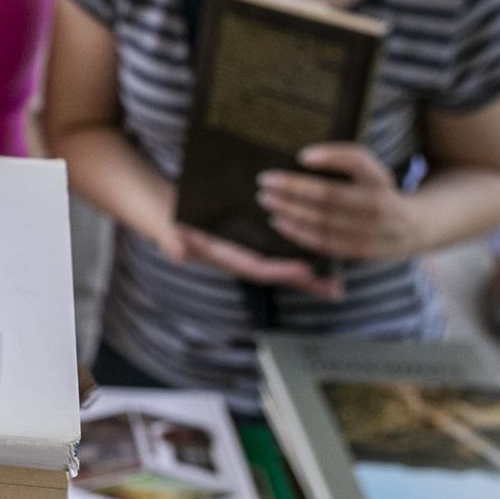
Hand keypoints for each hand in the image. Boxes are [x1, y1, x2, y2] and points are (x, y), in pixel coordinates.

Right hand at [177, 227, 344, 300]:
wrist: (163, 209)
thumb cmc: (164, 218)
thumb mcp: (167, 227)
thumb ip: (173, 240)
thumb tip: (179, 253)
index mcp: (223, 256)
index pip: (257, 267)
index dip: (282, 271)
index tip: (307, 271)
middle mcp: (237, 256)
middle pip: (276, 271)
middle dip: (305, 281)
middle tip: (336, 289)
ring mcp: (243, 248)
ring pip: (280, 260)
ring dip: (307, 267)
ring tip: (336, 276)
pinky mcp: (248, 237)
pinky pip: (275, 246)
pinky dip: (297, 246)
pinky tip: (319, 242)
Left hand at [255, 144, 422, 264]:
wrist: (414, 227)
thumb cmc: (377, 190)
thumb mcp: (372, 172)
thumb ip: (345, 163)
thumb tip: (298, 154)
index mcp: (381, 178)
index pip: (358, 161)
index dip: (332, 157)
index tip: (302, 155)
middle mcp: (379, 205)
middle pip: (330, 195)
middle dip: (293, 188)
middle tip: (265, 180)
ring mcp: (371, 232)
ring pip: (322, 222)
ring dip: (289, 211)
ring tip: (266, 199)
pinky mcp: (360, 251)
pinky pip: (324, 243)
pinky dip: (297, 233)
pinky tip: (278, 221)